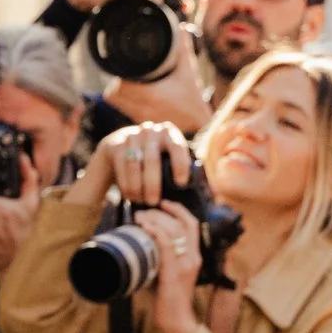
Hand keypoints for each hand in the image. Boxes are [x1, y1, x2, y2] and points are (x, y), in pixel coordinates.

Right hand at [78, 121, 195, 209]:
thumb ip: (187, 171)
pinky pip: (121, 167)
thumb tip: (216, 192)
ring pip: (135, 164)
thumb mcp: (167, 160)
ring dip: (137, 186)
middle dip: (152, 183)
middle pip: (152, 159)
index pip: (177, 147)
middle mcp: (150, 130)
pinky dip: (126, 184)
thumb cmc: (151, 161)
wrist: (118, 148)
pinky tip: (130, 196)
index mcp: (169, 133)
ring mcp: (131, 135)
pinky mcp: (116, 144)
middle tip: (154, 202)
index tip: (181, 184)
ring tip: (141, 201)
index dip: (180, 165)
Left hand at [104, 26, 211, 134]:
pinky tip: (133, 96)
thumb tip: (181, 28)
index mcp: (150, 95)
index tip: (128, 70)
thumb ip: (184, 50)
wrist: (199, 126)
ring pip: (115, 103)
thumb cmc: (193, 99)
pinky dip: (124, 103)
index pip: (120, 86)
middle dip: (118, 83)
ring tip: (130, 84)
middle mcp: (141, 108)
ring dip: (118, 93)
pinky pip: (122, 110)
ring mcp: (139, 118)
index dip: (121, 77)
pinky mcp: (140, 123)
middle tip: (127, 75)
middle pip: (113, 94)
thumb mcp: (188, 72)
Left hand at [136, 202, 201, 332]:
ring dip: (155, 219)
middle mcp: (193, 257)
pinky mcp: (174, 272)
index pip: (192, 224)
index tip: (163, 203)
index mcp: (194, 256)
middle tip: (144, 210)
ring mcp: (185, 264)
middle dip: (162, 212)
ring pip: (174, 231)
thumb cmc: (167, 298)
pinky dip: (155, 232)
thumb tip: (140, 245)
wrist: (176, 319)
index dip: (178, 210)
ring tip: (140, 216)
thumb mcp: (166, 272)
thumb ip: (159, 258)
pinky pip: (167, 246)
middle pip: (182, 223)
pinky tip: (145, 226)